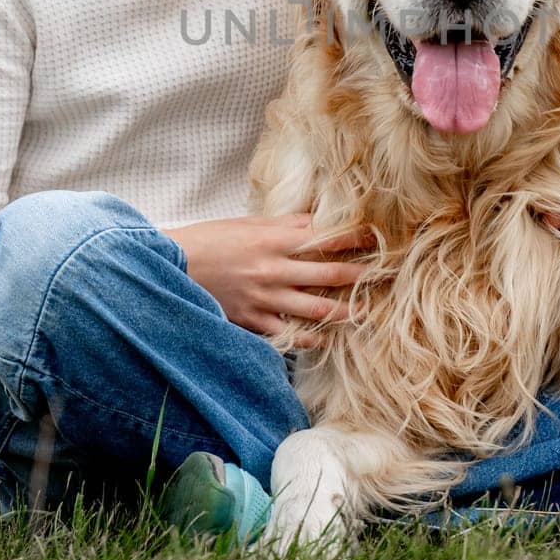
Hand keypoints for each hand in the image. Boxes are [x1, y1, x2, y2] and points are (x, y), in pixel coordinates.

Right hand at [170, 214, 372, 346]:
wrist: (171, 267)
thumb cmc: (209, 240)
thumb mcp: (247, 224)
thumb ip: (283, 225)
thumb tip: (317, 221)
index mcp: (273, 239)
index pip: (325, 237)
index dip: (355, 237)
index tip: (377, 237)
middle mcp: (274, 269)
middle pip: (330, 273)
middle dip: (362, 274)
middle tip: (388, 275)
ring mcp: (264, 298)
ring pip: (316, 308)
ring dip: (346, 310)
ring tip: (367, 312)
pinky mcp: (252, 320)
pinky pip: (289, 333)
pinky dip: (310, 338)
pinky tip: (326, 339)